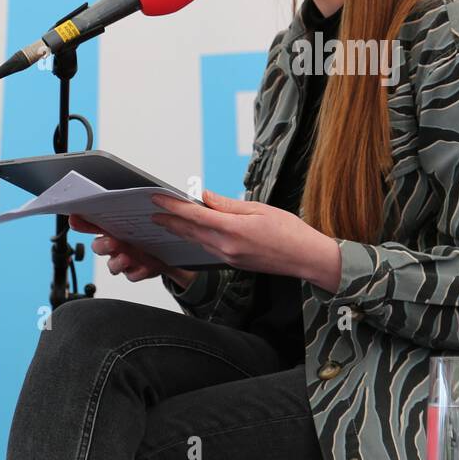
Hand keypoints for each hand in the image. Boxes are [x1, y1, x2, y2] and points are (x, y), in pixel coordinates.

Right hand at [67, 214, 197, 288]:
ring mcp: (124, 260)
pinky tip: (145, 266)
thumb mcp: (138, 219)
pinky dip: (138, 271)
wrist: (168, 253)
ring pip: (113, 265)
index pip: (91, 225)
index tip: (74, 218)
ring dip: (118, 262)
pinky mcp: (137, 272)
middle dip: (103, 245)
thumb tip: (133, 196)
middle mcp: (114, 246)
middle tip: (112, 241)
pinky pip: (133, 275)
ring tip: (127, 258)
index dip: (80, 222)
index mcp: (112, 230)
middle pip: (99, 247)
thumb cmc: (148, 234)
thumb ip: (129, 210)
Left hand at [150, 190, 342, 290]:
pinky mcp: (233, 263)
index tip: (157, 198)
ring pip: (196, 242)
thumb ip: (228, 205)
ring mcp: (229, 258)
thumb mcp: (260, 209)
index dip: (172, 206)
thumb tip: (204, 196)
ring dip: (179, 231)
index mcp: (233, 230)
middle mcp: (226, 247)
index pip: (194, 216)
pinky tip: (191, 232)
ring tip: (165, 220)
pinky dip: (195, 239)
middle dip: (169, 220)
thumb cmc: (290, 232)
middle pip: (189, 231)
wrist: (306, 258)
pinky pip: (207, 249)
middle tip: (152, 210)